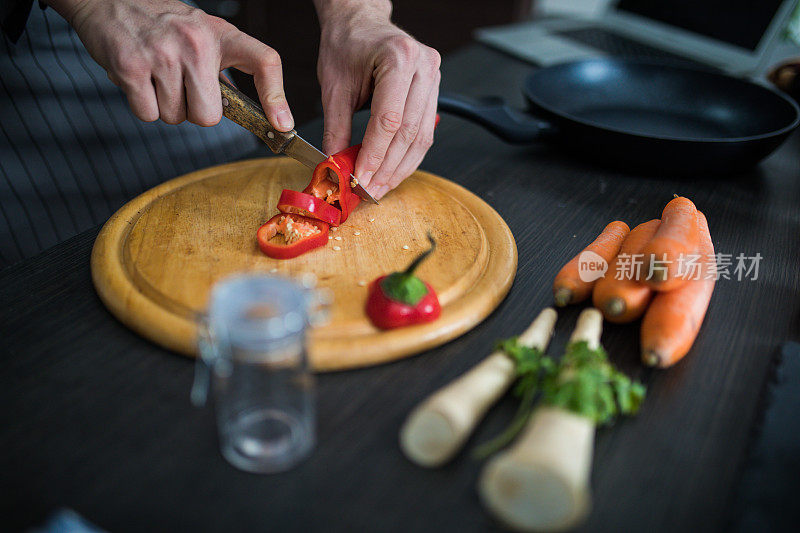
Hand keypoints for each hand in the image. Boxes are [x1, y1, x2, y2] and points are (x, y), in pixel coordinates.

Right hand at [48, 0, 293, 129]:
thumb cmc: (162, 26)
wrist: (109, 1)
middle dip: (192, 111)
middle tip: (180, 87)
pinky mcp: (132, 66)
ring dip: (165, 107)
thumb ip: (223, 70)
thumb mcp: (203, 36)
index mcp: (221, 34)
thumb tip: (253, 115)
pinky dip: (142, 106)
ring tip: (156, 76)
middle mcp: (196, 42)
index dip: (276, 97)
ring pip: (175, 117)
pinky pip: (148, 114)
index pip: (264, 61)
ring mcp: (163, 54)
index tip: (282, 124)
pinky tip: (139, 80)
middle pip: (208, 116)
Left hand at [315, 0, 440, 199]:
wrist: (360, 22)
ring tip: (381, 187)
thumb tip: (336, 165)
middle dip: (387, 167)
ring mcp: (434, 76)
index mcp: (397, 58)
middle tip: (370, 191)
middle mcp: (423, 66)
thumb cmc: (346, 46)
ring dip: (400, 167)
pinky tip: (393, 171)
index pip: (389, 120)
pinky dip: (408, 155)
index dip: (375, 154)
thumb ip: (336, 129)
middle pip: (409, 132)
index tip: (360, 178)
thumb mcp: (334, 88)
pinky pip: (425, 131)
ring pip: (421, 136)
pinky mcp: (434, 89)